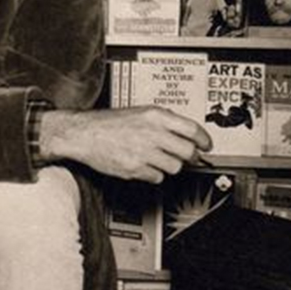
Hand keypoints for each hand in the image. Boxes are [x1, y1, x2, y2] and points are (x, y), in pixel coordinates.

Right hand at [40, 106, 211, 183]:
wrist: (83, 134)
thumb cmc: (108, 123)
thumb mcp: (139, 112)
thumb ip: (162, 121)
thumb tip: (184, 132)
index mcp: (155, 116)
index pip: (192, 129)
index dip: (204, 140)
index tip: (207, 145)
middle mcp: (152, 133)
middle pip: (187, 152)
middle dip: (191, 157)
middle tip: (190, 158)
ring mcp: (144, 153)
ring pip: (175, 167)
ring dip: (170, 166)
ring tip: (159, 160)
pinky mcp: (135, 169)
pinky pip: (157, 177)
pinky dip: (153, 174)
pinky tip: (144, 165)